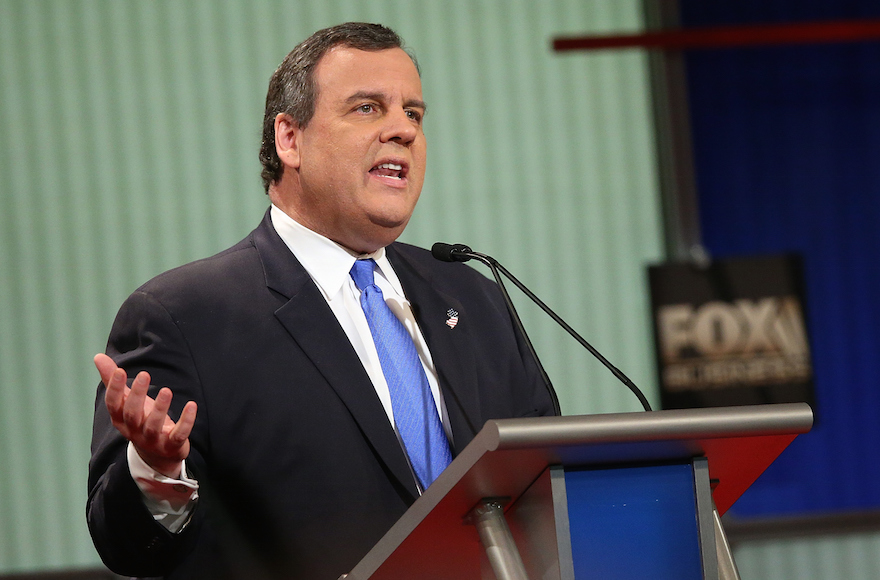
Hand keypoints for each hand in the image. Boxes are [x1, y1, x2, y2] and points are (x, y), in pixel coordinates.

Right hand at [94, 353, 197, 477]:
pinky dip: (186, 421)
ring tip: (166, 390)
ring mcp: (152, 440)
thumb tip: (98, 356)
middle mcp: (134, 431)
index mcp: (121, 419)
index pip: (113, 405)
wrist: (157, 455)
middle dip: (137, 395)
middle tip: (144, 374)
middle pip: (132, 415)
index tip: (120, 371)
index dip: (114, 389)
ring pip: (153, 425)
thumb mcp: (127, 400)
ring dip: (160, 408)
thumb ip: (113, 380)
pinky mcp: (171, 445)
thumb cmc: (140, 420)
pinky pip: (178, 434)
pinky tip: (192, 405)